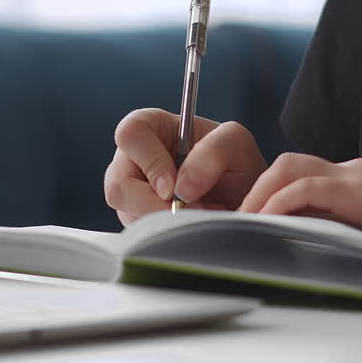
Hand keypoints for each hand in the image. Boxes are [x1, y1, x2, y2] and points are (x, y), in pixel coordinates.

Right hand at [105, 108, 266, 225]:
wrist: (243, 198)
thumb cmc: (234, 162)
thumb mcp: (235, 143)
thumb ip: (212, 153)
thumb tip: (181, 187)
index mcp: (151, 128)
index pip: (130, 135)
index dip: (150, 162)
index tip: (174, 187)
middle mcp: (133, 160)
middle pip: (118, 184)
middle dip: (154, 205)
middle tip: (190, 210)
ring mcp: (132, 193)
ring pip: (127, 213)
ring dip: (166, 221)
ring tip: (199, 213)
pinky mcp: (137, 220)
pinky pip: (139, 234)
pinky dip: (167, 234)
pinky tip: (190, 225)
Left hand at [238, 153, 361, 264]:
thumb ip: (358, 230)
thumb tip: (325, 251)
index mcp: (359, 180)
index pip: (304, 176)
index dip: (274, 194)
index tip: (255, 221)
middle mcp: (352, 170)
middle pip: (288, 164)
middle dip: (258, 188)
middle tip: (239, 219)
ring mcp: (355, 176)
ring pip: (289, 168)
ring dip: (261, 193)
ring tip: (243, 220)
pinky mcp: (359, 189)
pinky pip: (307, 186)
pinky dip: (280, 201)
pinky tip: (266, 219)